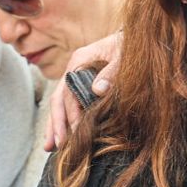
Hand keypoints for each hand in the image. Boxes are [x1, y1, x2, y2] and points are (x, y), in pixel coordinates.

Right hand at [44, 31, 123, 150]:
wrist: (136, 39)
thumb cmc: (130, 46)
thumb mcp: (124, 56)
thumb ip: (112, 71)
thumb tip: (97, 90)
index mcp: (79, 61)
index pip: (68, 93)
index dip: (70, 115)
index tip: (74, 134)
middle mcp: (73, 70)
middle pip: (58, 99)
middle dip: (55, 124)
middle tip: (55, 146)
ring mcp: (76, 77)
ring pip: (60, 104)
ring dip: (55, 125)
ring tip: (50, 147)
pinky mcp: (83, 84)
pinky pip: (69, 103)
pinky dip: (65, 119)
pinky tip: (63, 134)